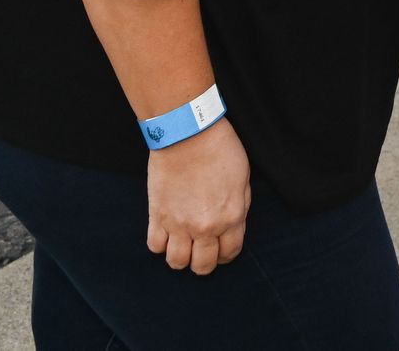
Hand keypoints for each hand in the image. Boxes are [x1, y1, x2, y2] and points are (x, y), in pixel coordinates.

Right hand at [146, 118, 251, 274]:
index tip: (221, 250)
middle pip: (202, 266)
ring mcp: (179, 224)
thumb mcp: (243, 178)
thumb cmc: (219, 149)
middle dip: (204, 263)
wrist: (189, 132)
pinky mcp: (158, 215)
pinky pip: (154, 245)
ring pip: (176, 262)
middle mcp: (205, 227)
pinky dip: (160, 244)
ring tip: (182, 245)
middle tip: (201, 251)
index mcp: (231, 217)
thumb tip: (233, 223)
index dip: (226, 255)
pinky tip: (166, 234)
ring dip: (180, 258)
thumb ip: (240, 206)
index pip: (230, 253)